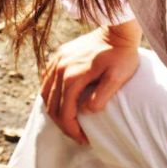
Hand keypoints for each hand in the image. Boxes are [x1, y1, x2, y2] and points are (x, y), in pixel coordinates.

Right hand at [41, 21, 141, 143]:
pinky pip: (47, 78)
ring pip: (45, 93)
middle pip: (52, 106)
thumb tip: (86, 111)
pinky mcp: (60, 54)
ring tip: (69, 120)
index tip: (84, 139)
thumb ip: (102, 95)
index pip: (65, 113)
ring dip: (55, 110)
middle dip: (63, 124)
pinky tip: (60, 100)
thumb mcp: (117, 77)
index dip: (72, 130)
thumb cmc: (121, 54)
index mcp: (73, 77)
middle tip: (77, 134)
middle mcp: (60, 68)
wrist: (118, 29)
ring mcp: (58, 60)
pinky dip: (49, 93)